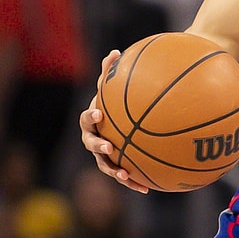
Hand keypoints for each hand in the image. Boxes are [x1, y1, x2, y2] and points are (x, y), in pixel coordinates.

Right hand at [79, 50, 148, 193]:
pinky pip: (125, 175)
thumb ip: (112, 72)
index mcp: (93, 121)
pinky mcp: (118, 166)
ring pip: (106, 165)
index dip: (91, 117)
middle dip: (99, 147)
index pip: (87, 119)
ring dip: (115, 171)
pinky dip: (135, 182)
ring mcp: (105, 155)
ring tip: (125, 175)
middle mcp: (95, 139)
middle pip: (92, 145)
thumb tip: (115, 52)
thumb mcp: (114, 87)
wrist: (122, 121)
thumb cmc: (116, 102)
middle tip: (109, 147)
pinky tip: (149, 188)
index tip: (99, 114)